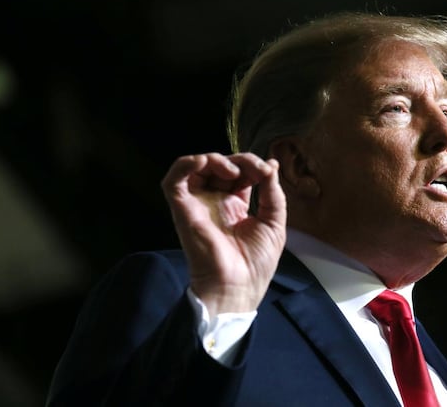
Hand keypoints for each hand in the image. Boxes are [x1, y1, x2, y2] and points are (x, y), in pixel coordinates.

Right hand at [161, 152, 286, 314]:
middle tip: (257, 170)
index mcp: (236, 205)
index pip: (240, 172)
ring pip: (197, 167)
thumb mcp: (273, 222)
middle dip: (241, 160)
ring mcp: (198, 204)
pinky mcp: (183, 209)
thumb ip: (272, 192)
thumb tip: (271, 164)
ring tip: (234, 171)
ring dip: (216, 159)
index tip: (268, 170)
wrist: (239, 286)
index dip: (253, 165)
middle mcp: (215, 201)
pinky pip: (173, 181)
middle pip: (221, 166)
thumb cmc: (256, 262)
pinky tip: (202, 161)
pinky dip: (184, 165)